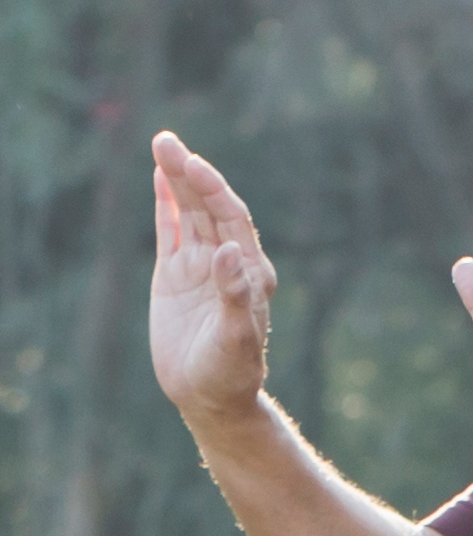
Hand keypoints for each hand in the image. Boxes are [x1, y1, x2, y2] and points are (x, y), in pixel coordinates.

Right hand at [148, 133, 277, 423]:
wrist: (211, 395)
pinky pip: (171, 231)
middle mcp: (227, 261)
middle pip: (208, 207)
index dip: (213, 190)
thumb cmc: (232, 371)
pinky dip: (166, 204)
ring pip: (188, 213)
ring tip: (161, 145)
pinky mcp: (175, 276)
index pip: (231, 219)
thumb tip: (226, 253)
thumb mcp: (236, 337)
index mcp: (250, 271)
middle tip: (165, 140)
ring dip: (176, 181)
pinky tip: (160, 178)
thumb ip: (234, 296)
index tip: (192, 165)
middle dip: (190, 173)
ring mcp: (200, 266)